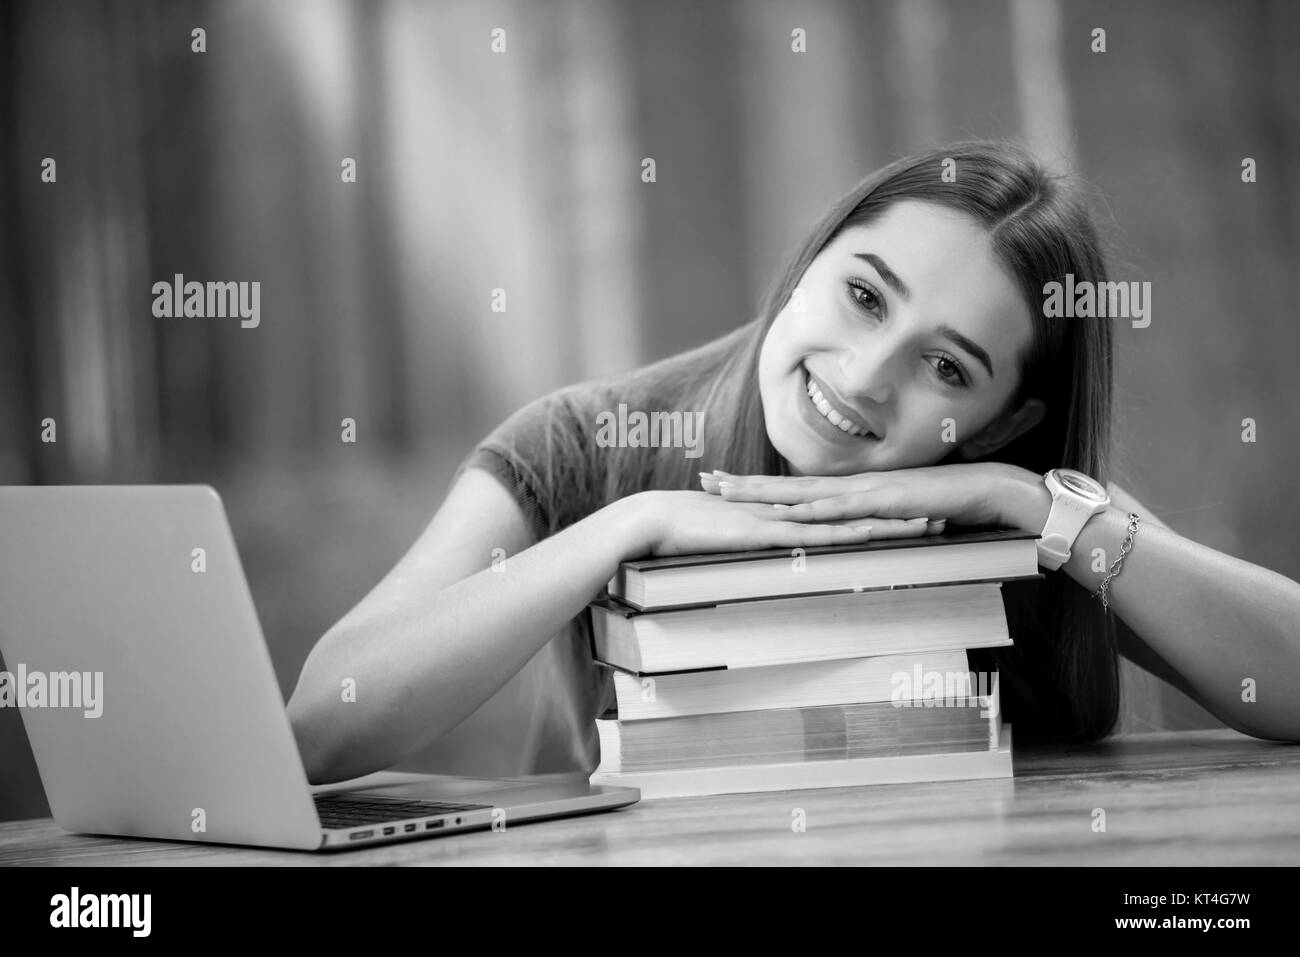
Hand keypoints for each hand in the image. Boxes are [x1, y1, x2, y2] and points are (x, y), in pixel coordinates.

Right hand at [620, 489, 937, 558]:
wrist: (653, 521)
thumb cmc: (684, 536)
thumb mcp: (730, 545)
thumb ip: (751, 549)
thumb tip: (767, 561)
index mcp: (786, 516)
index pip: (841, 515)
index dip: (875, 515)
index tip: (909, 518)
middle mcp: (791, 513)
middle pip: (855, 513)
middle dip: (898, 515)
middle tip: (941, 516)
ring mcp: (781, 520)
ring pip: (846, 521)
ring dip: (886, 523)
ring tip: (927, 525)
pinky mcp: (766, 533)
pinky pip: (814, 535)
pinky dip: (845, 535)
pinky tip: (873, 537)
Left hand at [698, 462, 1042, 531]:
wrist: (991, 489)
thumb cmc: (949, 504)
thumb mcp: (900, 519)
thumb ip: (874, 525)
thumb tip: (853, 537)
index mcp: (853, 491)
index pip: (796, 490)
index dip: (760, 487)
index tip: (725, 484)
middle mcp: (852, 487)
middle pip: (787, 487)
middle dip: (744, 485)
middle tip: (704, 480)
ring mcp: (866, 492)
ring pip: (802, 493)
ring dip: (764, 494)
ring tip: (726, 492)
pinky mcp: (886, 502)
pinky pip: (843, 508)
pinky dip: (812, 509)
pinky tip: (786, 512)